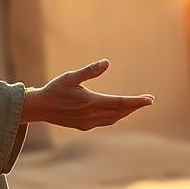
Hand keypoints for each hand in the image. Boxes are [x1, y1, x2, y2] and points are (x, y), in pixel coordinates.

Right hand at [21, 59, 153, 130]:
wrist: (40, 108)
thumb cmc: (55, 89)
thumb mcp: (71, 76)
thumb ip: (90, 71)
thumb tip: (107, 62)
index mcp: (91, 102)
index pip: (120, 102)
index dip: (137, 101)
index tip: (150, 99)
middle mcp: (92, 115)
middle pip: (120, 112)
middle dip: (135, 106)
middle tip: (148, 100)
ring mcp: (88, 122)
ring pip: (114, 118)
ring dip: (126, 112)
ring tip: (135, 105)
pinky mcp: (84, 126)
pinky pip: (105, 122)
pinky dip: (115, 117)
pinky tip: (117, 112)